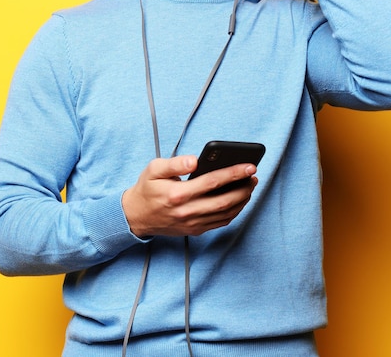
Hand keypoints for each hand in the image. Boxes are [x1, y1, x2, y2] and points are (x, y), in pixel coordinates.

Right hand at [122, 155, 257, 237]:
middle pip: (224, 200)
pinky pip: (220, 222)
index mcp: (177, 194)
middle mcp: (186, 211)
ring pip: (225, 213)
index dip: (233, 173)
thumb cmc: (147, 188)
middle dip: (243, 187)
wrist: (136, 216)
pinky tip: (239, 200)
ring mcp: (192, 223)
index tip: (249, 166)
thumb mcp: (153, 169)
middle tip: (254, 176)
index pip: (212, 182)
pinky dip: (234, 212)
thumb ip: (174, 163)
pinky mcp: (195, 230)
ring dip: (242, 200)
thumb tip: (194, 160)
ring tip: (250, 185)